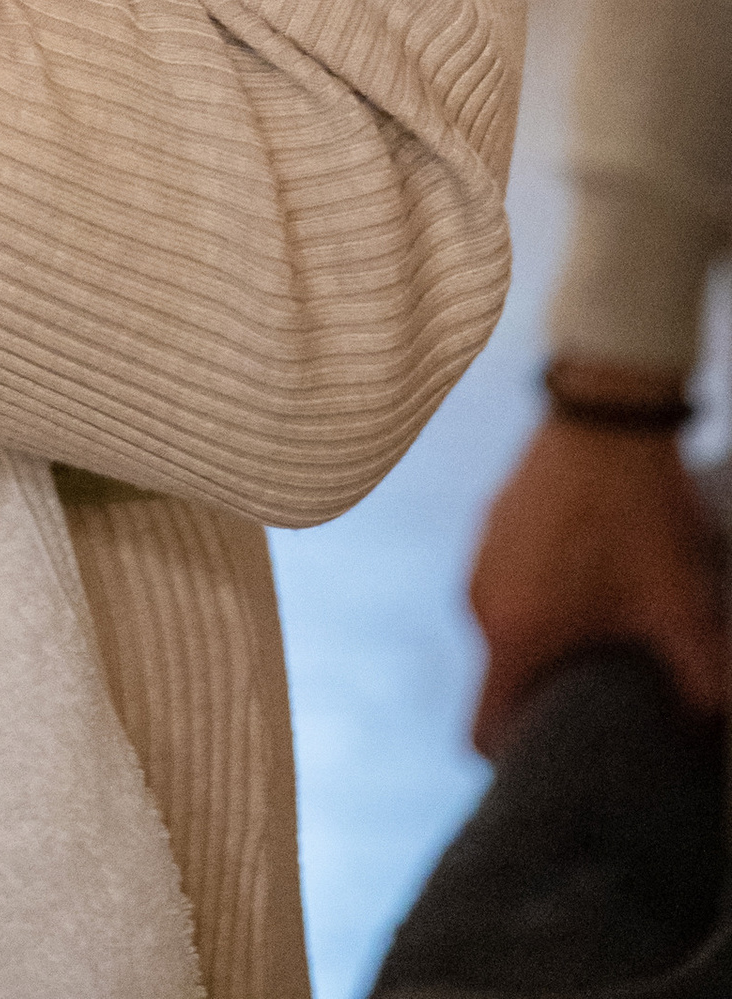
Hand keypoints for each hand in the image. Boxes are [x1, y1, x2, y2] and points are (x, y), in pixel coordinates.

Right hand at [469, 404, 726, 750]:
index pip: (482, 733)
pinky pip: (509, 586)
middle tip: (610, 697)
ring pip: (510, 631)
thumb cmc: (638, 514)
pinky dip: (543, 599)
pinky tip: (595, 579)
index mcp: (512, 634)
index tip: (554, 773)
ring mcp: (480, 557)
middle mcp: (479, 601)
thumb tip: (705, 734)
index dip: (513, 766)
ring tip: (611, 632)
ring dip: (550, 643)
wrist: (607, 410)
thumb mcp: (680, 608)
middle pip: (503, 682)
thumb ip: (698, 685)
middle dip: (550, 698)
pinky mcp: (492, 524)